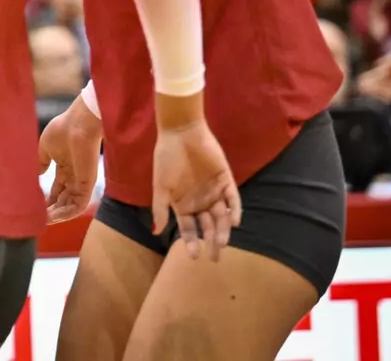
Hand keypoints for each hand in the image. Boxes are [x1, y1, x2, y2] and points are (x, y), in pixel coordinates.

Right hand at [38, 95, 102, 222]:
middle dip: (51, 209)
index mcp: (65, 166)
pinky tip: (54, 218)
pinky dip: (67, 214)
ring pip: (70, 205)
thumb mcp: (45, 148)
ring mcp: (81, 181)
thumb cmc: (62, 130)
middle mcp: (74, 176)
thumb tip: (36, 175)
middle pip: (64, 199)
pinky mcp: (87, 185)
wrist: (79, 123)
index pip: (58, 189)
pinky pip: (79, 205)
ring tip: (44, 220)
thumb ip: (41, 162)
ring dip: (58, 215)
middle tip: (38, 217)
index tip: (36, 207)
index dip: (48, 199)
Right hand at [151, 120, 241, 260]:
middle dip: (211, 242)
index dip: (191, 242)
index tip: (194, 257)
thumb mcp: (160, 185)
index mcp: (183, 204)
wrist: (180, 133)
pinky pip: (233, 199)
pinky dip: (234, 210)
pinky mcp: (226, 180)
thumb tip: (156, 232)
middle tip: (214, 257)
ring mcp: (214, 192)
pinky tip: (234, 221)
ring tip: (222, 242)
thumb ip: (160, 208)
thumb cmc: (166, 158)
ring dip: (223, 229)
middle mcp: (200, 201)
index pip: (189, 228)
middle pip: (208, 226)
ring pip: (221, 216)